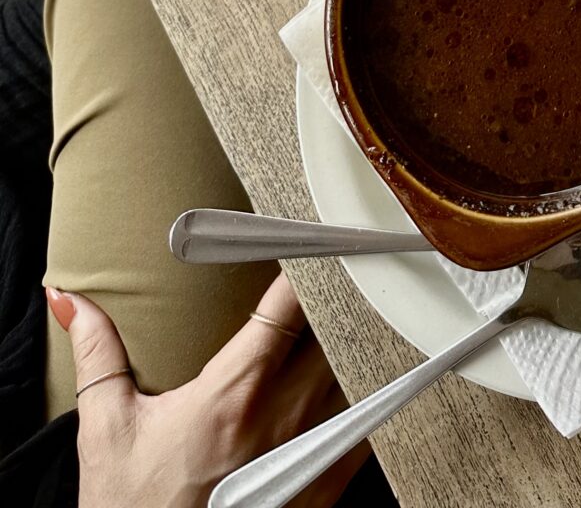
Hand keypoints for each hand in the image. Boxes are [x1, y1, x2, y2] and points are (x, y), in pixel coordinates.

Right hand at [46, 274, 369, 507]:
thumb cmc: (133, 507)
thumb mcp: (107, 429)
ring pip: (358, 373)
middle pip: (334, 333)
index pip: (285, 308)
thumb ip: (98, 354)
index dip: (306, 264)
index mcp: (230, 394)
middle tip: (345, 263)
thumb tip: (71, 301)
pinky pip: (371, 425)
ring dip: (357, 340)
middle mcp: (278, 419)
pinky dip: (372, 392)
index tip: (316, 235)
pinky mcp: (326, 484)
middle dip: (340, 295)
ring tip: (363, 308)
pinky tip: (368, 371)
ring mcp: (309, 453)